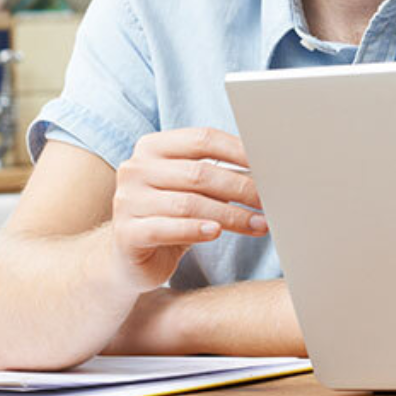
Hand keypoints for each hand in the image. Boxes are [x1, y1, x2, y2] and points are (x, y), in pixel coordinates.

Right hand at [108, 128, 266, 291]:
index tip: (268, 164)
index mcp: (152, 147)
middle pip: (200, 173)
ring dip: (231, 215)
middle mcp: (136, 169)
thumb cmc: (170, 216)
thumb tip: (264, 172)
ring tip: (259, 224)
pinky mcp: (126, 233)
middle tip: (269, 201)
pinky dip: (196, 229)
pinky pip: (166, 228)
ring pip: (189, 203)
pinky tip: (217, 232)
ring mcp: (127, 201)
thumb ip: (217, 175)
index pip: (202, 139)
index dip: (239, 150)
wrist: (129, 257)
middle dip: (241, 188)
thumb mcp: (192, 190)